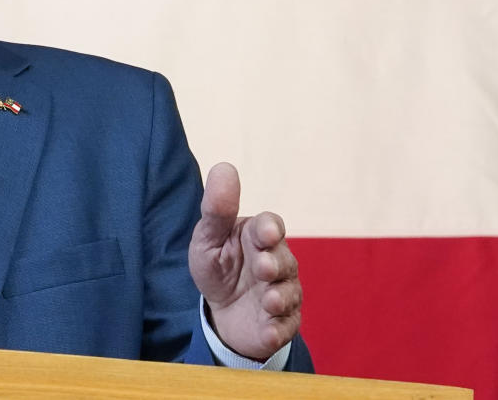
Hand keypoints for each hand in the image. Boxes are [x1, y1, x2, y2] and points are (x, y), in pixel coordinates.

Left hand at [188, 162, 302, 360]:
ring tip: (268, 300)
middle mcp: (277, 263)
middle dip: (275, 263)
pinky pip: (285, 326)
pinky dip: (278, 329)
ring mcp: (283, 293)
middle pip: (284, 260)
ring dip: (280, 296)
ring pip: (289, 293)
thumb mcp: (208, 239)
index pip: (270, 226)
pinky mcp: (282, 323)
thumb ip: (216, 209)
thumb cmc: (217, 265)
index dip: (270, 229)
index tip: (266, 233)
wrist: (221, 311)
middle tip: (263, 267)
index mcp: (258, 237)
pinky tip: (268, 330)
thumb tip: (224, 167)